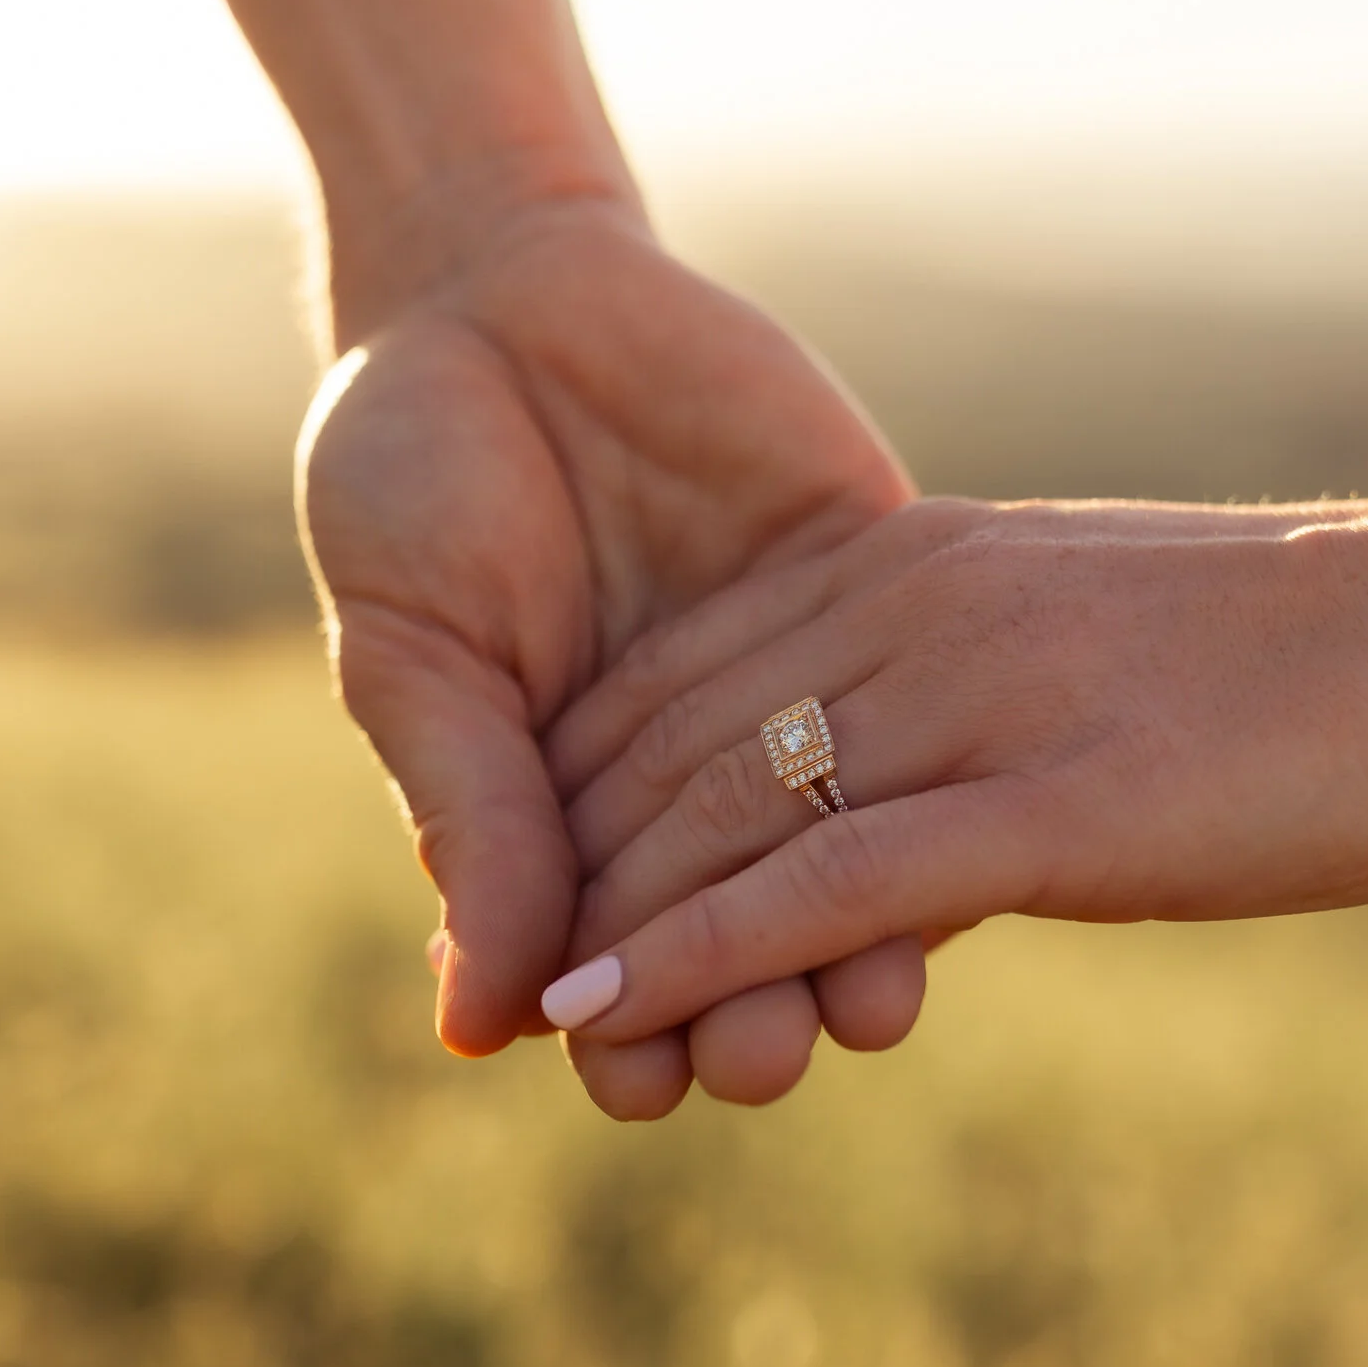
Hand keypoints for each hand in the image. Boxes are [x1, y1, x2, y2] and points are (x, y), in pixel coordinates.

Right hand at [298, 196, 918, 1114]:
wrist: (509, 282)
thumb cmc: (418, 473)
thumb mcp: (417, 647)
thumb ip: (471, 816)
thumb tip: (475, 1026)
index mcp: (567, 797)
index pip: (613, 950)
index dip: (625, 1026)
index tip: (633, 1084)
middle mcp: (695, 764)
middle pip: (744, 928)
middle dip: (751, 1009)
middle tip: (757, 1061)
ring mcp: (794, 678)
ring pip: (850, 842)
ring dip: (856, 939)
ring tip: (864, 1006)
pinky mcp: (873, 583)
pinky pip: (926, 703)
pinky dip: (940, 786)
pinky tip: (950, 862)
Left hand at [538, 494, 1367, 1044]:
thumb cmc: (1302, 651)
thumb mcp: (1082, 640)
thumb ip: (964, 682)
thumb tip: (892, 770)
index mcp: (910, 561)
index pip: (682, 672)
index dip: (582, 783)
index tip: (526, 872)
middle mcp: (909, 608)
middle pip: (670, 743)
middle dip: (571, 867)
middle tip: (493, 971)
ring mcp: (972, 696)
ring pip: (723, 813)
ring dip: (607, 926)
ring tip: (524, 1021)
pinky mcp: (1045, 797)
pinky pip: (826, 879)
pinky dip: (698, 944)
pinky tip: (612, 998)